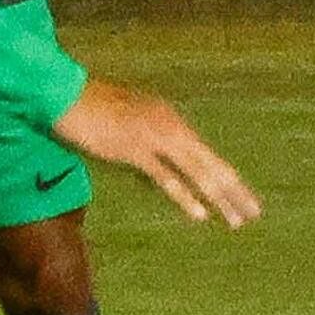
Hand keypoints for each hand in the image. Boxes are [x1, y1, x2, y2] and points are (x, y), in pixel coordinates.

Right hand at [54, 74, 256, 225]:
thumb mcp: (122, 127)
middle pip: (211, 164)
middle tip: (253, 214)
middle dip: (234, 191)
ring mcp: (154, 138)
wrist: (61, 94)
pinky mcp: (134, 149)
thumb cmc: (85, 109)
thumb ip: (142, 151)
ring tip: (237, 220)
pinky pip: (166, 177)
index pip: (204, 154)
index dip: (226, 177)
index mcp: (169, 120)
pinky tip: (200, 214)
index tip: (242, 197)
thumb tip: (152, 178)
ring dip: (219, 198)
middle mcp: (170, 127)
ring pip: (197, 172)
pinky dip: (185, 196)